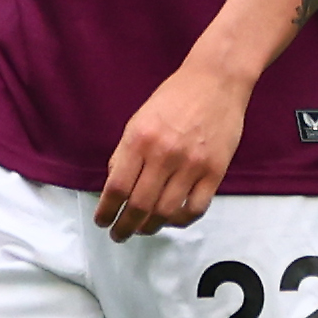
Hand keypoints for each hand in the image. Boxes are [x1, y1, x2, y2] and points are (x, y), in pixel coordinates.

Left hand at [96, 54, 249, 238]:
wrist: (215, 82)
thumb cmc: (173, 99)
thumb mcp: (137, 121)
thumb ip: (124, 154)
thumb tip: (114, 187)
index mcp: (139, 140)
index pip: (117, 187)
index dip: (106, 211)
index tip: (101, 221)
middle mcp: (164, 155)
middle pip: (139, 205)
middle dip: (124, 226)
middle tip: (118, 235)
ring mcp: (192, 165)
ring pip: (166, 212)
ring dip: (150, 227)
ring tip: (142, 230)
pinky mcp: (216, 171)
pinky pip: (196, 208)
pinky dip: (181, 221)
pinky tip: (172, 220)